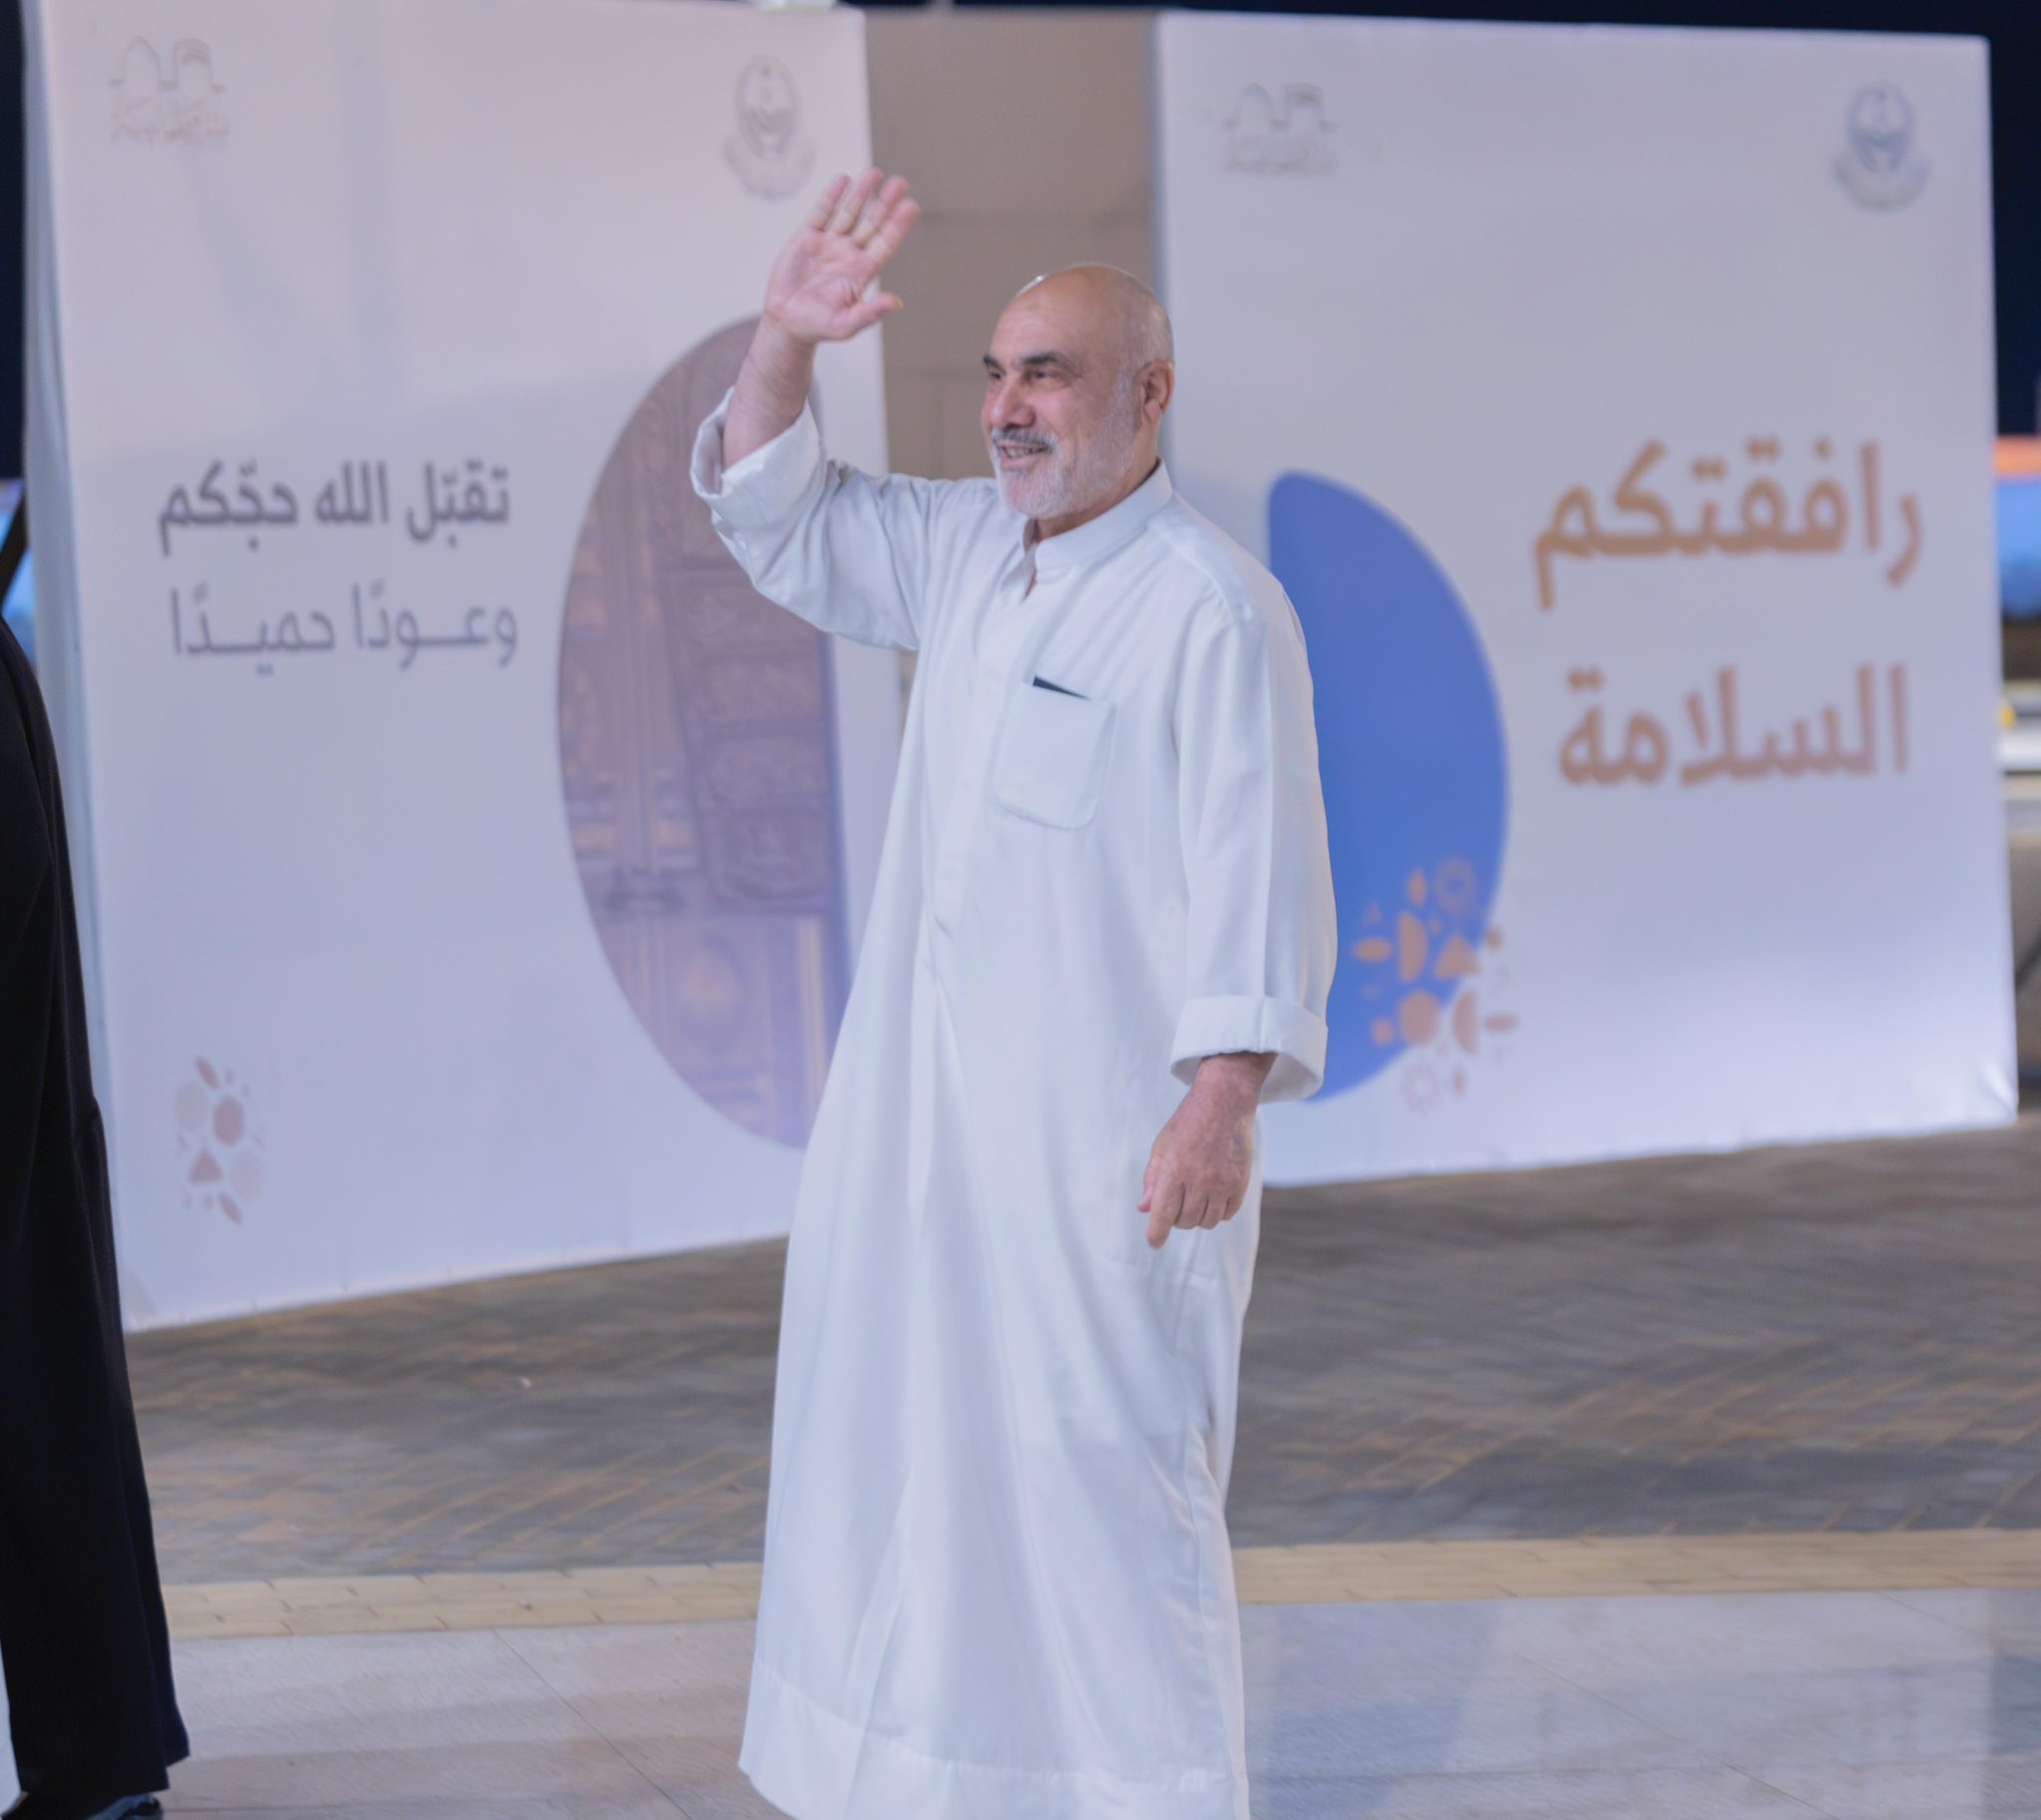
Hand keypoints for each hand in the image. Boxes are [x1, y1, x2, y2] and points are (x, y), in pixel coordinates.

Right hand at [764, 169, 920, 346]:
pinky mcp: (806, 238)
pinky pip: (821, 213)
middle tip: (900, 183)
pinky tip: (843, 180)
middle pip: (871, 223)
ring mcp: (828, 243)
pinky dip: (831, 197)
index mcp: (862, 272)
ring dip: (862, 193)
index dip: (898, 226)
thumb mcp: (846, 324)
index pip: (885, 244)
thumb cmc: (818, 326)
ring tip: (875, 173)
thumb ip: (870, 313)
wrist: (786, 322)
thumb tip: (897, 302)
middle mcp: (848, 254)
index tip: (911, 207)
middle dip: (885, 203)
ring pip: (849, 213)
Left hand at [1138, 1054, 1271, 1250]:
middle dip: (1177, 1218)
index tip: (1154, 1242)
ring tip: (1195, 1198)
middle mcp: (1199, 1180)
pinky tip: (1213, 1196)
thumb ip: (1152, 1180)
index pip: (1163, 1214)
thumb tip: (1144, 1208)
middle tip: (1177, 1201)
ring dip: (1197, 1217)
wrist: (1224, 1105)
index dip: (1156, 1233)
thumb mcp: (1162, 1147)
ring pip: (1207, 1222)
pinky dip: (1218, 1211)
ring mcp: (1223, 1183)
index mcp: (1174, 1170)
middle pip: (1185, 1222)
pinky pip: (1227, 1214)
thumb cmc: (1187, 1125)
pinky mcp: (1241, 1184)